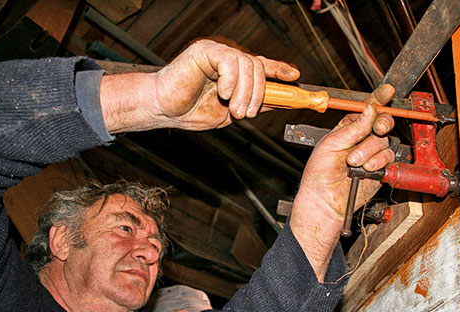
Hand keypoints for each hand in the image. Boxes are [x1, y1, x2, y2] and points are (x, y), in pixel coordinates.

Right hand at [101, 39, 299, 132]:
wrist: (165, 110)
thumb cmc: (191, 110)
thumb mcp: (231, 112)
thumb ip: (254, 103)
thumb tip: (279, 102)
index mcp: (234, 73)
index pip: (262, 66)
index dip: (279, 69)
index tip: (295, 76)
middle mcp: (228, 60)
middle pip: (258, 67)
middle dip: (259, 93)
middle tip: (248, 113)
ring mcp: (217, 53)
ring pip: (247, 65)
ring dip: (246, 92)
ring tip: (235, 109)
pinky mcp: (206, 50)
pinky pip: (230, 61)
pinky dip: (231, 80)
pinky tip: (222, 92)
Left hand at [290, 84, 394, 280]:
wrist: (324, 199)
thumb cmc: (320, 174)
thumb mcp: (330, 145)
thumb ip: (352, 128)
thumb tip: (369, 111)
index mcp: (348, 128)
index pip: (367, 109)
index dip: (378, 99)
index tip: (387, 91)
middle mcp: (362, 139)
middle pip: (382, 122)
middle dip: (380, 124)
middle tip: (376, 128)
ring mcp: (372, 153)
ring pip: (383, 141)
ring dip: (369, 150)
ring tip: (353, 163)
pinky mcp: (380, 168)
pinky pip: (388, 157)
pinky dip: (378, 161)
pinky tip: (366, 169)